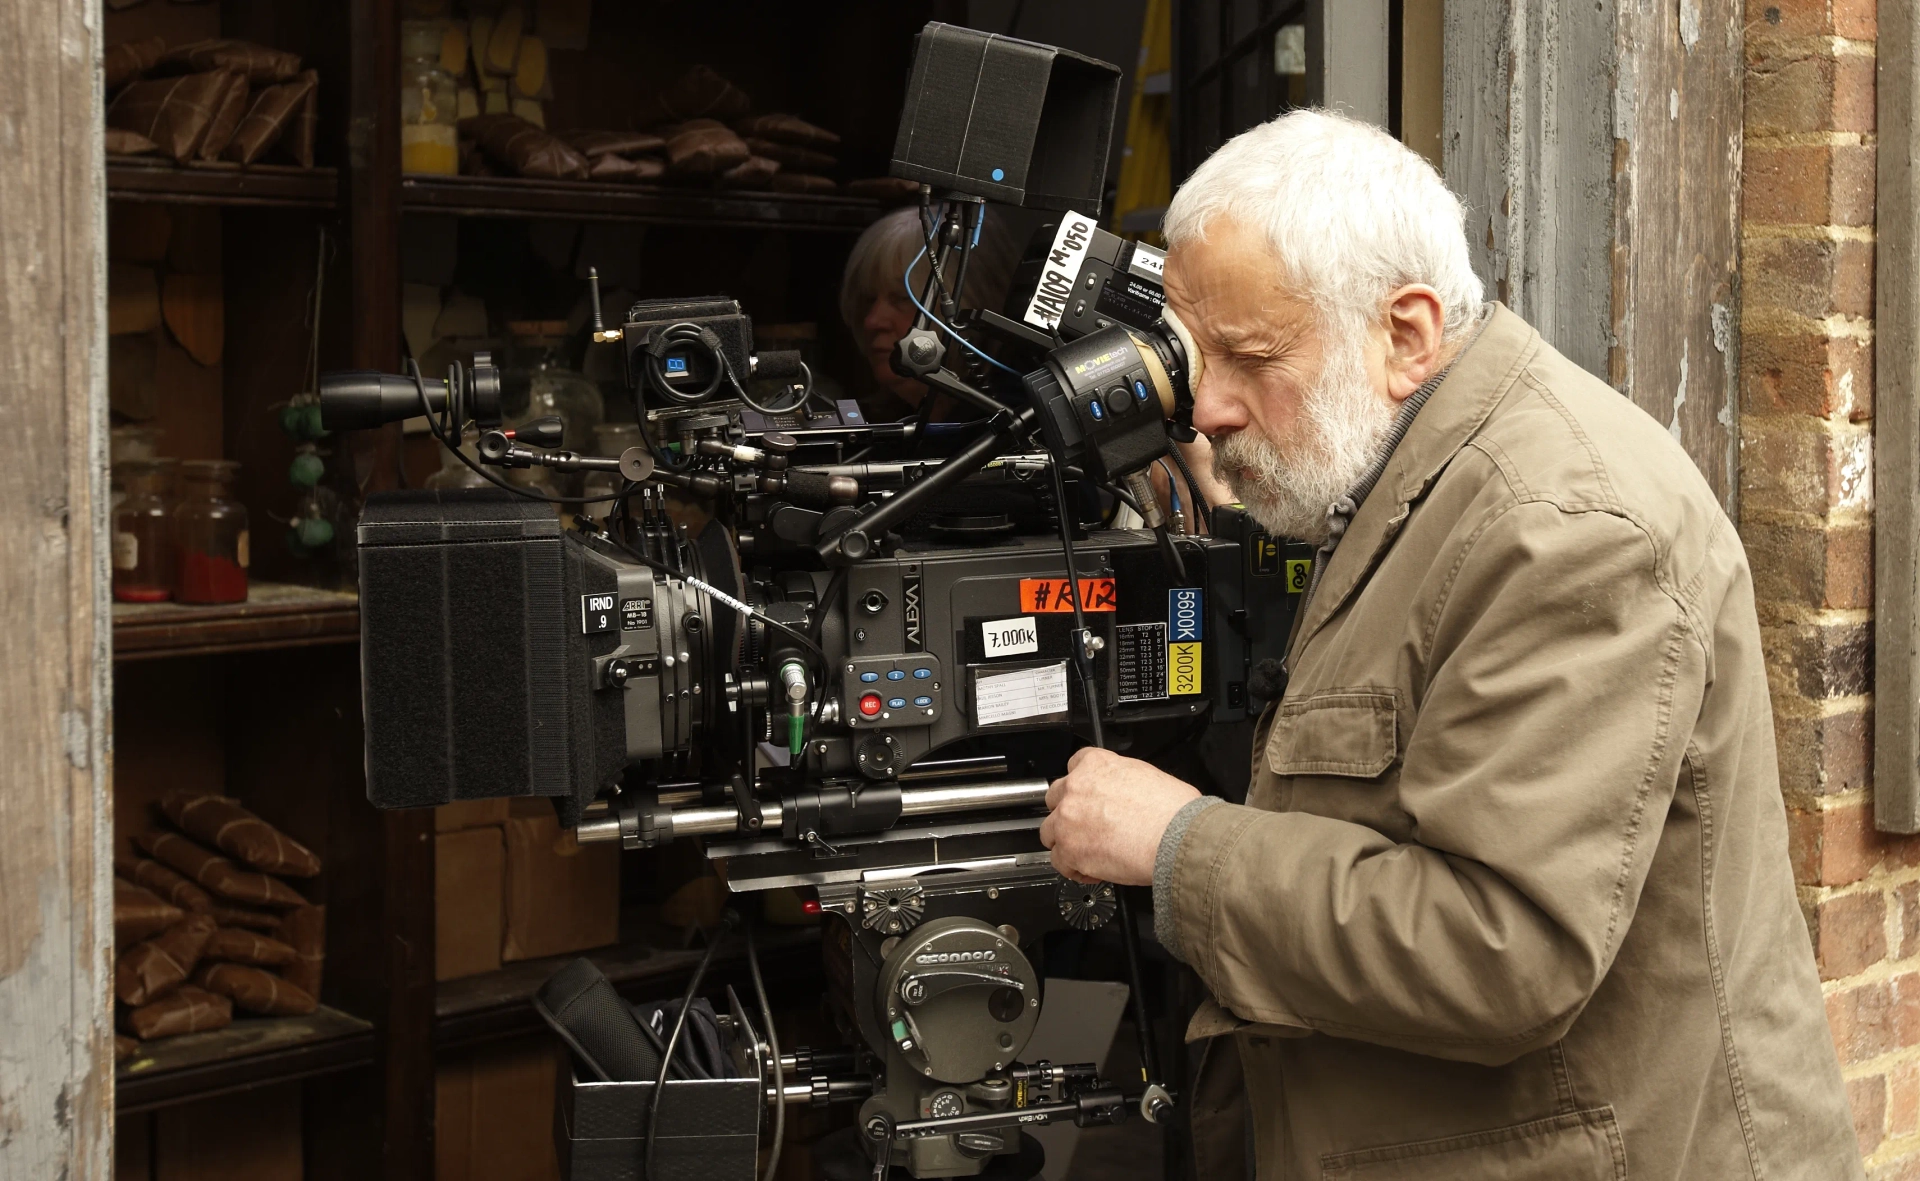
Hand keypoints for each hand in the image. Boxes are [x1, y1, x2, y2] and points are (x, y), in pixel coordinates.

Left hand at [1041, 748, 1200, 885]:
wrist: (1176, 837)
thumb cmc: (1174, 811)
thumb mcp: (1149, 776)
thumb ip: (1123, 782)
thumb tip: (1124, 794)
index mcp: (1097, 764)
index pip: (1074, 765)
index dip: (1082, 785)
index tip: (1088, 796)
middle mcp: (1076, 788)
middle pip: (1056, 798)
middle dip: (1069, 812)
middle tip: (1088, 825)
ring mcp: (1068, 819)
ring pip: (1049, 830)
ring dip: (1065, 841)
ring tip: (1087, 851)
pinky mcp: (1069, 850)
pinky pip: (1058, 861)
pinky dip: (1073, 869)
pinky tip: (1091, 871)